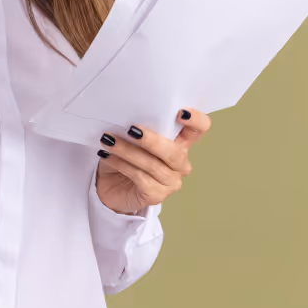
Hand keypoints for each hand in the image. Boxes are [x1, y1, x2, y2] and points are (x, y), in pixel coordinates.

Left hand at [95, 108, 212, 214]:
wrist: (108, 186)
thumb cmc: (124, 156)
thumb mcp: (133, 138)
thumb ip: (140, 127)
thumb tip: (130, 115)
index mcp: (180, 143)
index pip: (199, 129)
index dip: (196, 120)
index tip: (179, 112)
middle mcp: (180, 163)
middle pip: (174, 153)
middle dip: (151, 140)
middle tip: (131, 130)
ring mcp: (170, 182)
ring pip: (153, 165)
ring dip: (128, 151)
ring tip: (108, 140)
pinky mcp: (156, 195)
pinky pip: (140, 178)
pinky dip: (121, 164)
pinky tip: (107, 155)